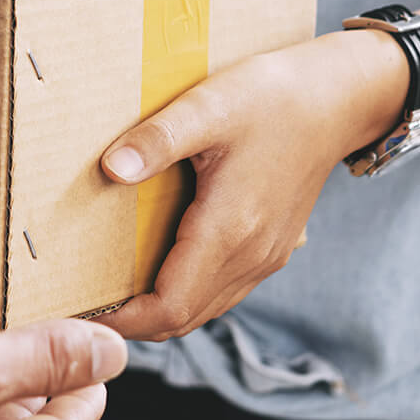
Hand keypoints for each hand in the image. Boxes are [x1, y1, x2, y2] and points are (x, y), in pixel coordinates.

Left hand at [94, 29, 405, 340]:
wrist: (338, 99)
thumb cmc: (273, 98)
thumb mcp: (208, 106)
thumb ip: (156, 140)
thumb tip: (111, 170)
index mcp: (229, 230)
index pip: (169, 307)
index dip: (123, 319)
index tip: (81, 311)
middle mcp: (251, 256)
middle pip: (183, 318)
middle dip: (133, 321)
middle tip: (83, 304)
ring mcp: (265, 256)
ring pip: (204, 309)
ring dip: (159, 310)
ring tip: (110, 290)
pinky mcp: (271, 248)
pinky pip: (221, 290)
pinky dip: (185, 294)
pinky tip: (157, 267)